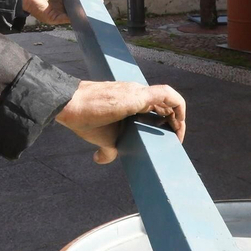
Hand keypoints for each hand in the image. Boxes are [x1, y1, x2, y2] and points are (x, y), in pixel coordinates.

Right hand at [56, 80, 185, 163]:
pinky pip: (169, 96)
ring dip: (179, 117)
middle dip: (174, 122)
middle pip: (165, 104)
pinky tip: (178, 126)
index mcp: (130, 100)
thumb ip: (107, 149)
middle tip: (174, 141)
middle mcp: (137, 92)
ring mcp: (139, 92)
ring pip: (170, 99)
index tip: (165, 138)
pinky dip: (179, 109)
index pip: (155, 107)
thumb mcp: (102, 137)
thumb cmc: (84, 119)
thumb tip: (101, 158)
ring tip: (178, 137)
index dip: (165, 122)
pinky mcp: (139, 95)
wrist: (71, 105)